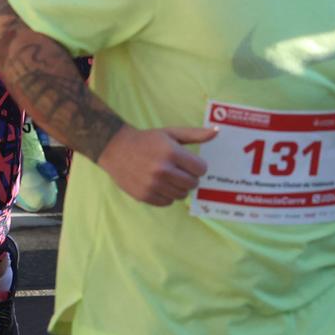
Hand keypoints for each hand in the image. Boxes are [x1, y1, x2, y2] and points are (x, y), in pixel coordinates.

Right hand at [97, 124, 214, 205]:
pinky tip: (160, 184)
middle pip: (192, 184)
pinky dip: (168, 195)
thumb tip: (216, 132)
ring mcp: (153, 185)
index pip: (201, 169)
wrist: (117, 149)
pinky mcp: (145, 196)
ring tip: (170, 177)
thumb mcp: (171, 133)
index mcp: (172, 153)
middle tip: (181, 171)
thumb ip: (195, 134)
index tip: (190, 164)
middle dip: (190, 178)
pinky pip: (168, 202)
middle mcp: (163, 170)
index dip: (198, 166)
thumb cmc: (148, 140)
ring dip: (180, 187)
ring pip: (181, 195)